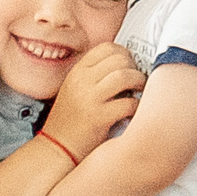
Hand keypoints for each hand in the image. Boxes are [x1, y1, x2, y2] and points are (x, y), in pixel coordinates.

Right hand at [42, 42, 144, 156]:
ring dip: (139, 82)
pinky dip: (137, 106)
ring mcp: (90, 99)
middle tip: (137, 79)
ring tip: (139, 91)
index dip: (124, 53)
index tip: (130, 63)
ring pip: (125, 76)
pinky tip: (134, 110)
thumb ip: (94, 75)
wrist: (56, 147)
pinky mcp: (99, 118)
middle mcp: (82, 81)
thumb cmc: (70, 120)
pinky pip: (128, 103)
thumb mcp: (75, 89)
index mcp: (77, 72)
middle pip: (119, 59)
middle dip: (134, 67)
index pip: (106, 48)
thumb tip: (125, 65)